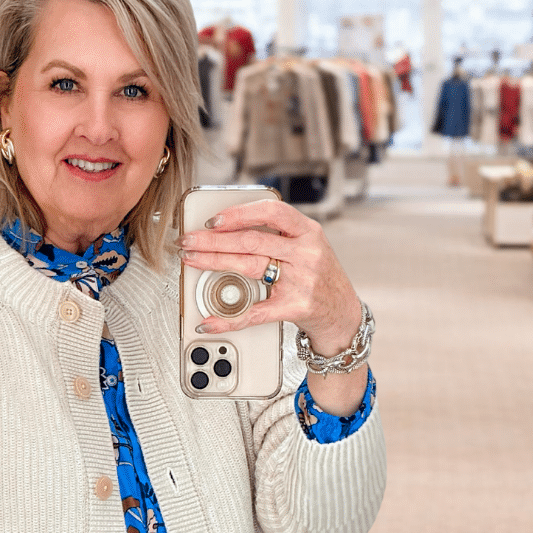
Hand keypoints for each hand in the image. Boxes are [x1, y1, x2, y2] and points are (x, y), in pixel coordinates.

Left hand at [177, 197, 361, 354]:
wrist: (343, 313)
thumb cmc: (319, 276)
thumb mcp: (308, 246)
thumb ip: (277, 234)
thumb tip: (229, 228)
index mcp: (308, 232)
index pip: (271, 212)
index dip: (239, 214)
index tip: (213, 219)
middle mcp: (306, 253)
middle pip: (251, 241)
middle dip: (213, 240)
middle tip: (188, 240)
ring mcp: (301, 281)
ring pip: (249, 267)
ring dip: (214, 262)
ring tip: (192, 260)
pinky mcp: (294, 308)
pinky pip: (254, 312)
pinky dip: (228, 318)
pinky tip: (210, 319)